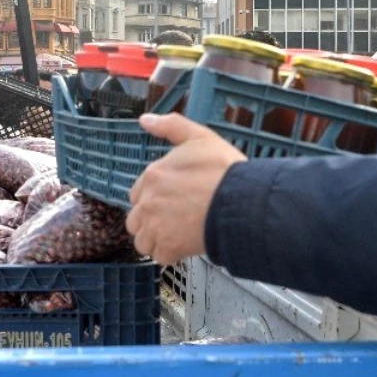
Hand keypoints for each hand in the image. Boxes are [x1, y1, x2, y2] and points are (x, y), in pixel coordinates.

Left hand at [126, 114, 245, 265]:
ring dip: (156, 239)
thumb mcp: (199, 137)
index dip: (152, 198)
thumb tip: (144, 120)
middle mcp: (148, 202)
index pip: (137, 193)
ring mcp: (156, 227)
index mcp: (153, 175)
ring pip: (143, 240)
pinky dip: (169, 254)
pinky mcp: (168, 248)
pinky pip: (159, 256)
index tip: (169, 200)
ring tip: (178, 235)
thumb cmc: (224, 171)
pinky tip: (184, 246)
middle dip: (150, 221)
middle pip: (136, 219)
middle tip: (174, 219)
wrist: (241, 202)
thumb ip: (170, 126)